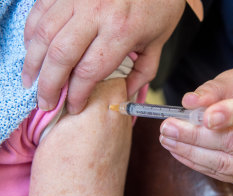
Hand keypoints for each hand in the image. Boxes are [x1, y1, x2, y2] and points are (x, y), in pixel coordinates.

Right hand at [23, 0, 184, 112]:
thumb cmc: (159, 7)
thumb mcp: (157, 43)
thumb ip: (142, 73)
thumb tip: (123, 95)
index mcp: (122, 31)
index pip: (89, 72)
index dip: (76, 95)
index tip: (73, 107)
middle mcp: (96, 13)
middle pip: (61, 56)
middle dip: (49, 85)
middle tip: (45, 103)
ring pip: (44, 34)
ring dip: (33, 63)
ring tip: (30, 82)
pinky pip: (40, 12)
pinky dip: (31, 34)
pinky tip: (33, 51)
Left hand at [159, 67, 232, 182]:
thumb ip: (214, 89)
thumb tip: (188, 102)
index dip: (232, 116)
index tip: (204, 116)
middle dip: (197, 137)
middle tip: (168, 127)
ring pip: (228, 165)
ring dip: (192, 153)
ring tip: (168, 139)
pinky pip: (223, 174)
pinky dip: (197, 163)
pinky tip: (179, 150)